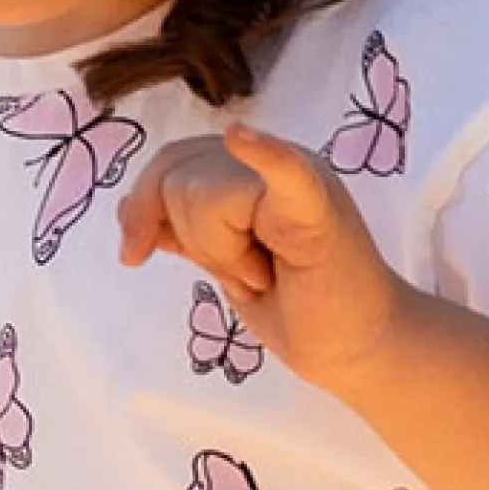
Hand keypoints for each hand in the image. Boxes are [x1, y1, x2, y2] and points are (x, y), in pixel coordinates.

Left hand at [115, 123, 412, 392]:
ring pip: (204, 195)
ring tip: (268, 272)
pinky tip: (242, 140)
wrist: (359, 349)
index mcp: (252, 168)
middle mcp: (276, 159)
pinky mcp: (320, 210)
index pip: (173, 161)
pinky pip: (285, 172)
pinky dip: (264, 156)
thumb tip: (129, 209)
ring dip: (225, 254)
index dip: (144, 206)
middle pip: (179, 175)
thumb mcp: (226, 261)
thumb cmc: (301, 307)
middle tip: (248, 273)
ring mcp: (302, 177)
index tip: (134, 256)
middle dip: (193, 240)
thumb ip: (186, 228)